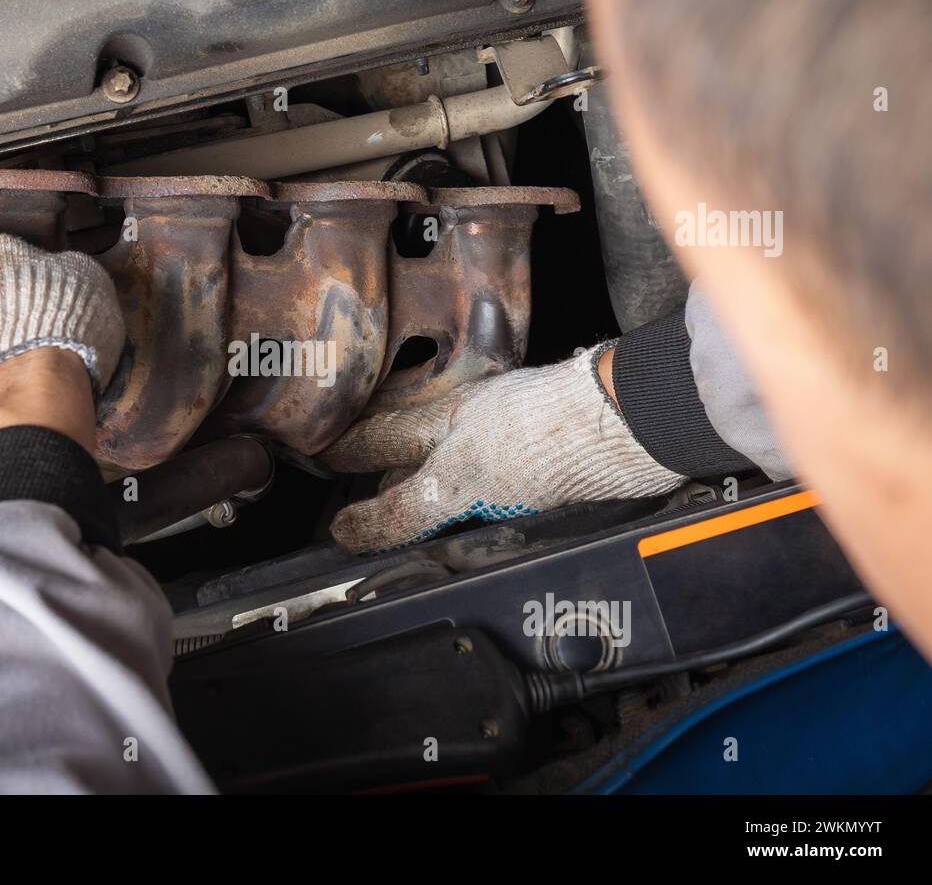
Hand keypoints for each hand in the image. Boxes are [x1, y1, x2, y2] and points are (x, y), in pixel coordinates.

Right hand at [321, 344, 684, 551]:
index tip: (320, 459)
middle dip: (385, 465)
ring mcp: (513, 440)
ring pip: (455, 463)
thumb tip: (348, 533)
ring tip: (409, 508)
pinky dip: (476, 497)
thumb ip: (404, 510)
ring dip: (430, 482)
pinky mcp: (549, 461)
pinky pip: (494, 482)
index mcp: (441, 421)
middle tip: (355, 482)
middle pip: (415, 448)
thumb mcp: (458, 483)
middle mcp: (473, 426)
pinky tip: (481, 515)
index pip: (378, 439)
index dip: (346, 451)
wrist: (634, 429)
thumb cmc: (549, 435)